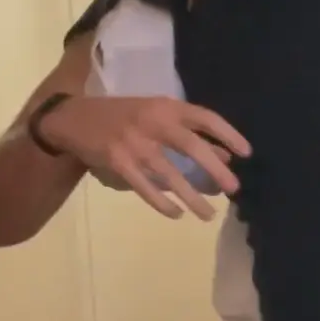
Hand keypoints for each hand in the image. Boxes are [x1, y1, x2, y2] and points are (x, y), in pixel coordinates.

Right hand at [38, 95, 249, 220]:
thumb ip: (188, 132)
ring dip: (191, 196)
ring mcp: (134, 142)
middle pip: (191, 146)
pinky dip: (162, 202)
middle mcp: (152, 121)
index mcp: (165, 106)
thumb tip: (225, 155)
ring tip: (208, 214)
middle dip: (215, 169)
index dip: (228, 133)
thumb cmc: (122, 116)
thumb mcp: (156, 116)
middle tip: (233, 189)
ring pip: (169, 173)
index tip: (246, 153)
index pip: (205, 117)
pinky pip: (145, 187)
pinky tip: (176, 214)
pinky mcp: (117, 161)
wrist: (73, 118)